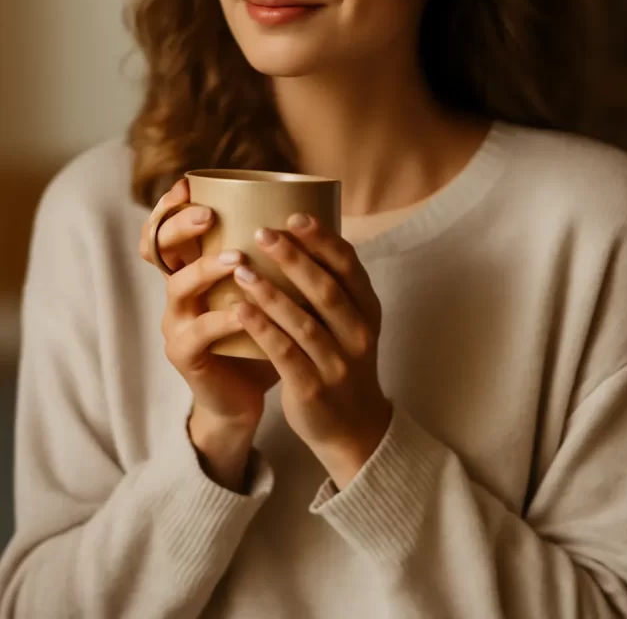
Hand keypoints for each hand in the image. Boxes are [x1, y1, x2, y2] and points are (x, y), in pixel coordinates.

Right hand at [140, 180, 279, 486]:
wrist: (251, 392)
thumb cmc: (264, 330)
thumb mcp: (268, 287)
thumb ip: (274, 255)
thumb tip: (315, 207)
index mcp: (193, 266)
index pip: (165, 227)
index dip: (169, 206)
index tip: (188, 185)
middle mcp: (178, 289)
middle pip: (158, 248)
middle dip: (180, 226)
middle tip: (210, 214)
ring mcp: (177, 322)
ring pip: (179, 286)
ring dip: (206, 269)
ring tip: (236, 259)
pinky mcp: (185, 354)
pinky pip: (200, 332)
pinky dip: (225, 319)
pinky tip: (245, 310)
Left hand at [229, 213, 392, 488]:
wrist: (355, 430)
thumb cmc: (343, 364)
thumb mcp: (352, 324)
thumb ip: (334, 288)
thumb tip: (303, 236)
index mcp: (368, 311)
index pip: (349, 267)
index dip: (323, 240)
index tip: (295, 216)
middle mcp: (358, 335)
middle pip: (325, 288)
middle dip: (293, 257)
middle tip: (262, 232)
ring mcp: (337, 363)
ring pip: (303, 320)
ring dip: (270, 291)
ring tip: (241, 268)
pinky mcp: (312, 388)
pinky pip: (284, 352)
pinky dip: (261, 328)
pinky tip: (239, 308)